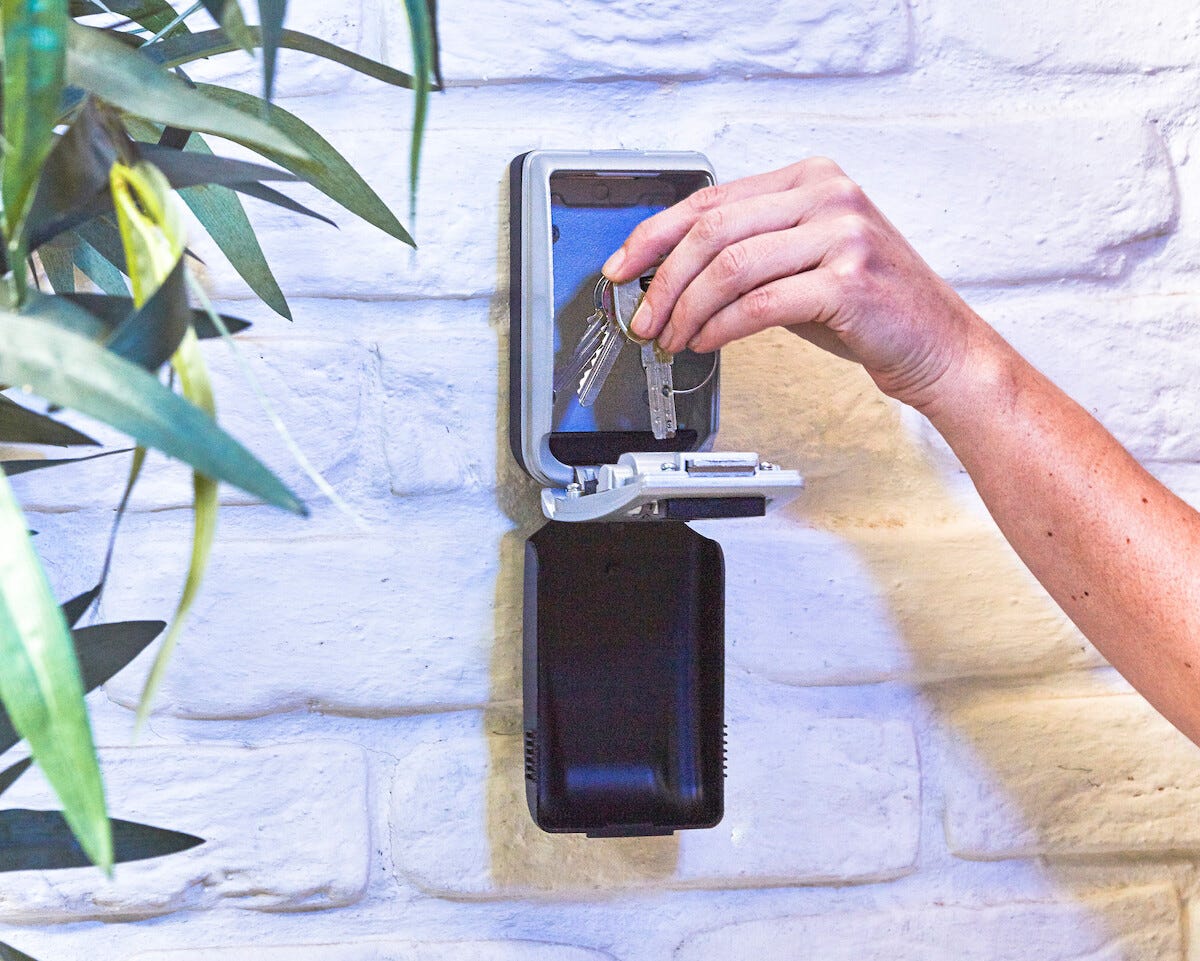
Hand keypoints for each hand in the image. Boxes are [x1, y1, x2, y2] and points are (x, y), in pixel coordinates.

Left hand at [601, 157, 991, 410]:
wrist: (938, 345)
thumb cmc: (868, 308)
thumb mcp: (802, 263)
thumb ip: (748, 254)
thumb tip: (669, 274)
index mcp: (812, 178)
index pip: (710, 200)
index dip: (654, 235)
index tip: (623, 267)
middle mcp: (828, 194)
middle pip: (712, 230)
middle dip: (663, 280)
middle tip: (642, 317)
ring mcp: (843, 232)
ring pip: (729, 266)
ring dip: (686, 309)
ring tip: (671, 338)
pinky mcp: (849, 280)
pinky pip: (760, 305)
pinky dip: (720, 328)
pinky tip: (704, 343)